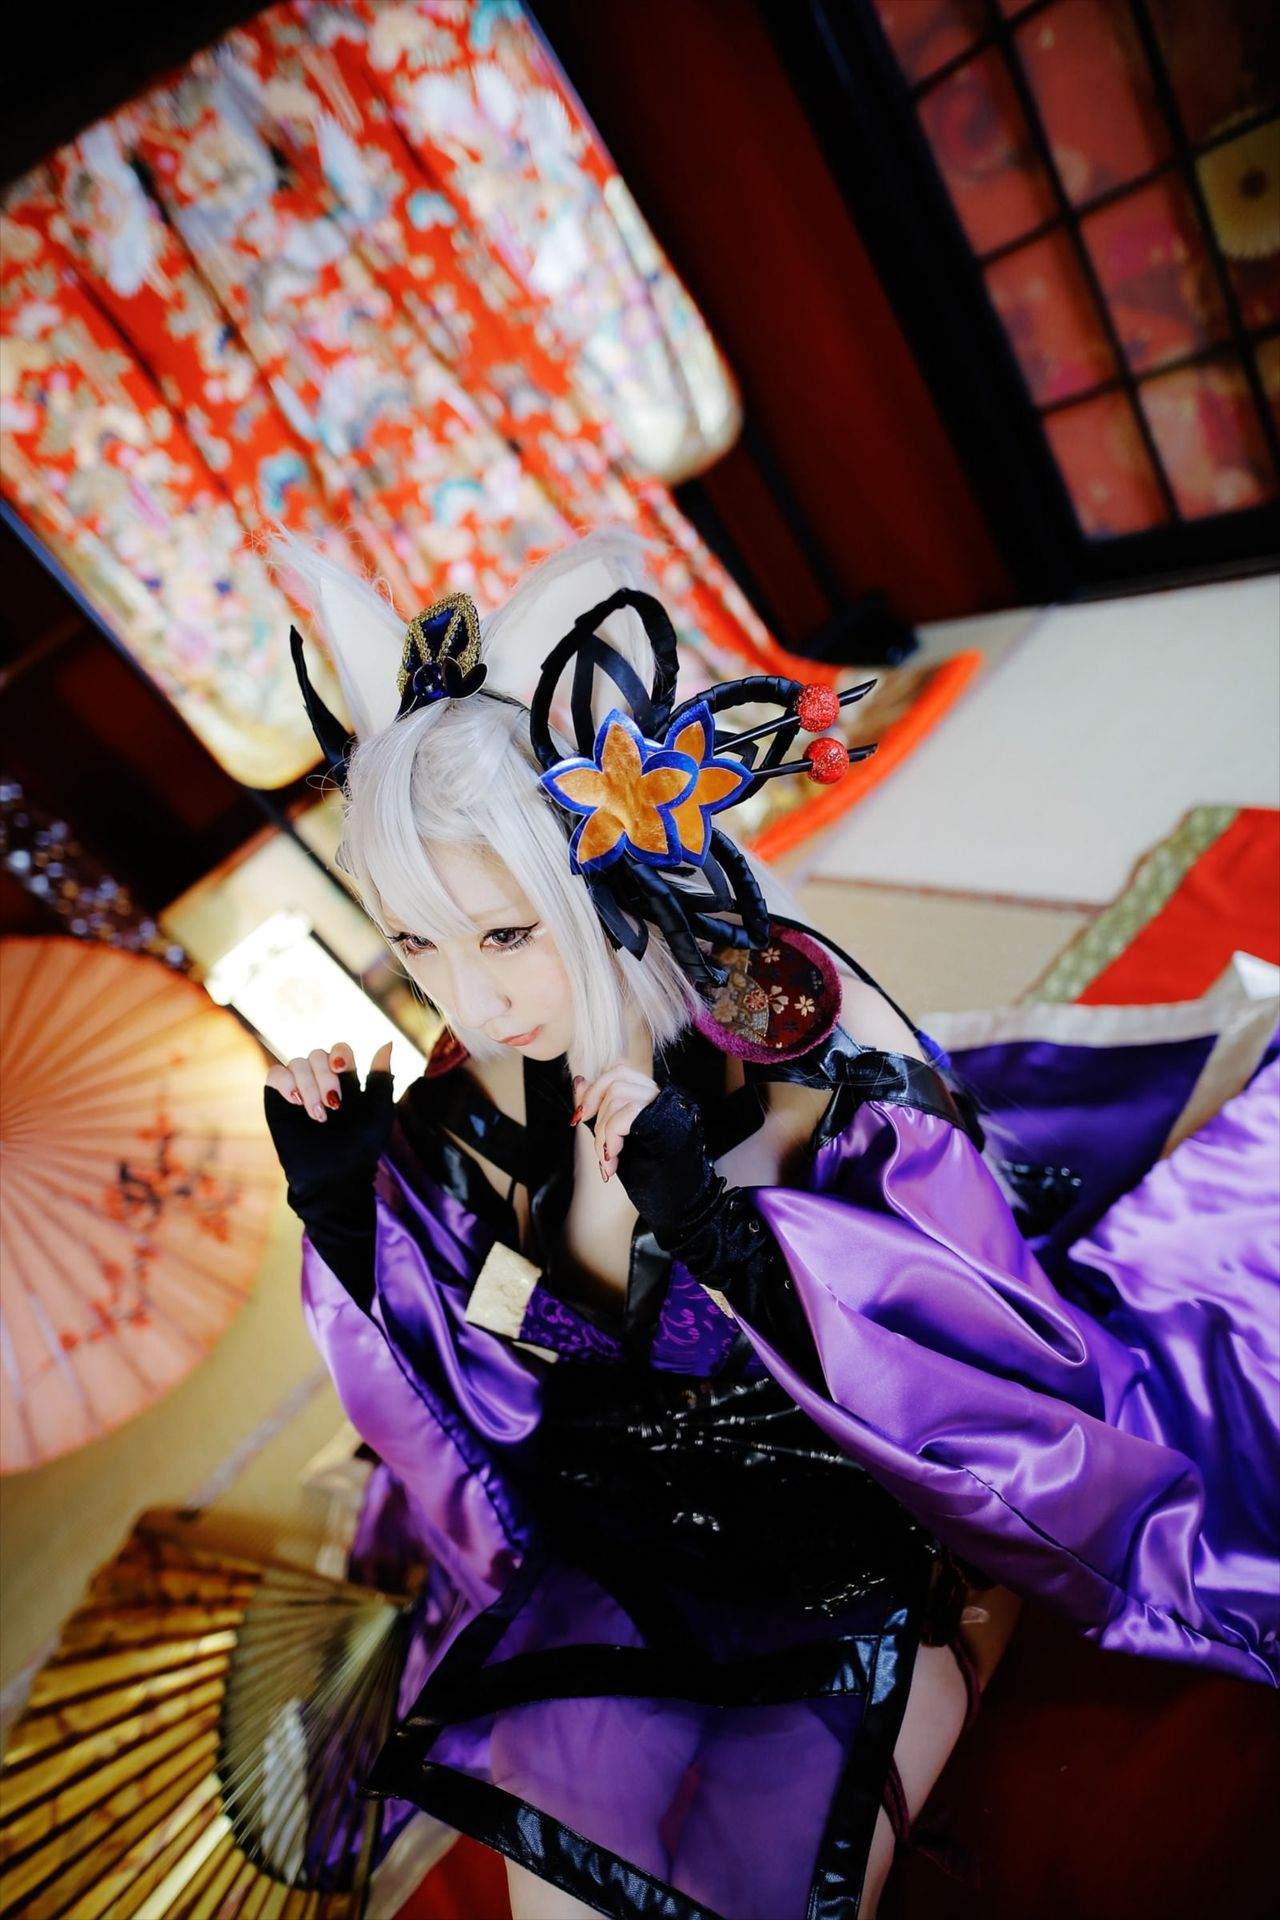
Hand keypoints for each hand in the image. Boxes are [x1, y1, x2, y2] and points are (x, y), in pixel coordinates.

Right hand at [263, 1040, 394, 1212]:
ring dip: (309, 1085)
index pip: (339, 1050)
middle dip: (326, 1076)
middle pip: (318, 1053)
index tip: (343, 1070)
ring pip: (297, 1061)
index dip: (340, 1054)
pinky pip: (275, 1073)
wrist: (333, 1177)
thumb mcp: (379, 1113)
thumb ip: (382, 1078)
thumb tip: (388, 1042)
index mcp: (346, 1082)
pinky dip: (285, 1081)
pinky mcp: (278, 1102)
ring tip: (318, 1115)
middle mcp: (320, 1082)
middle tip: (333, 1105)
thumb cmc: (361, 1149)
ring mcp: (298, 1090)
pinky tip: (296, 1101)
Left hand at [571, 1061, 659, 1183]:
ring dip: (603, 1134)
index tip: (579, 1117)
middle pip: (614, 1082)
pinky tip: (612, 1161)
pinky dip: (610, 1140)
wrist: (674, 1188)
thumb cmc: (647, 1162)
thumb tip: (578, 1081)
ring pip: (615, 1098)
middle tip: (598, 1147)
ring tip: (608, 1159)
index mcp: (648, 1092)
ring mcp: (660, 1103)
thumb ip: (597, 1107)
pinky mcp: (658, 1117)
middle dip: (596, 1115)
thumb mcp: (615, 1133)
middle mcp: (657, 1093)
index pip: (618, 1072)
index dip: (594, 1090)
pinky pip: (622, 1118)